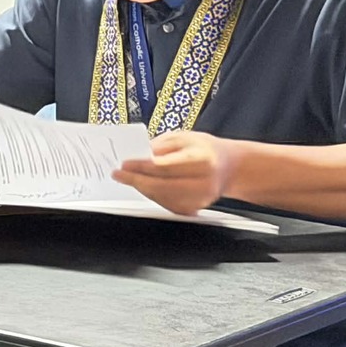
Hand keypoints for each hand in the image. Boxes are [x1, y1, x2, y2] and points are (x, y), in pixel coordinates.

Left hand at [114, 130, 236, 214]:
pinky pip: (167, 204)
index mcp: (202, 160)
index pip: (165, 166)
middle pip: (162, 186)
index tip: (124, 164)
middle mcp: (204, 182)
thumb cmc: (203, 149)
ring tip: (128, 178)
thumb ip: (159, 147)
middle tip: (118, 174)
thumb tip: (136, 155)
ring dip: (142, 188)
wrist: (228, 166)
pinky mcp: (195, 208)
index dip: (141, 166)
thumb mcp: (182, 138)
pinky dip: (153, 194)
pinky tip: (145, 185)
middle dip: (136, 180)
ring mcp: (201, 199)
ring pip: (162, 197)